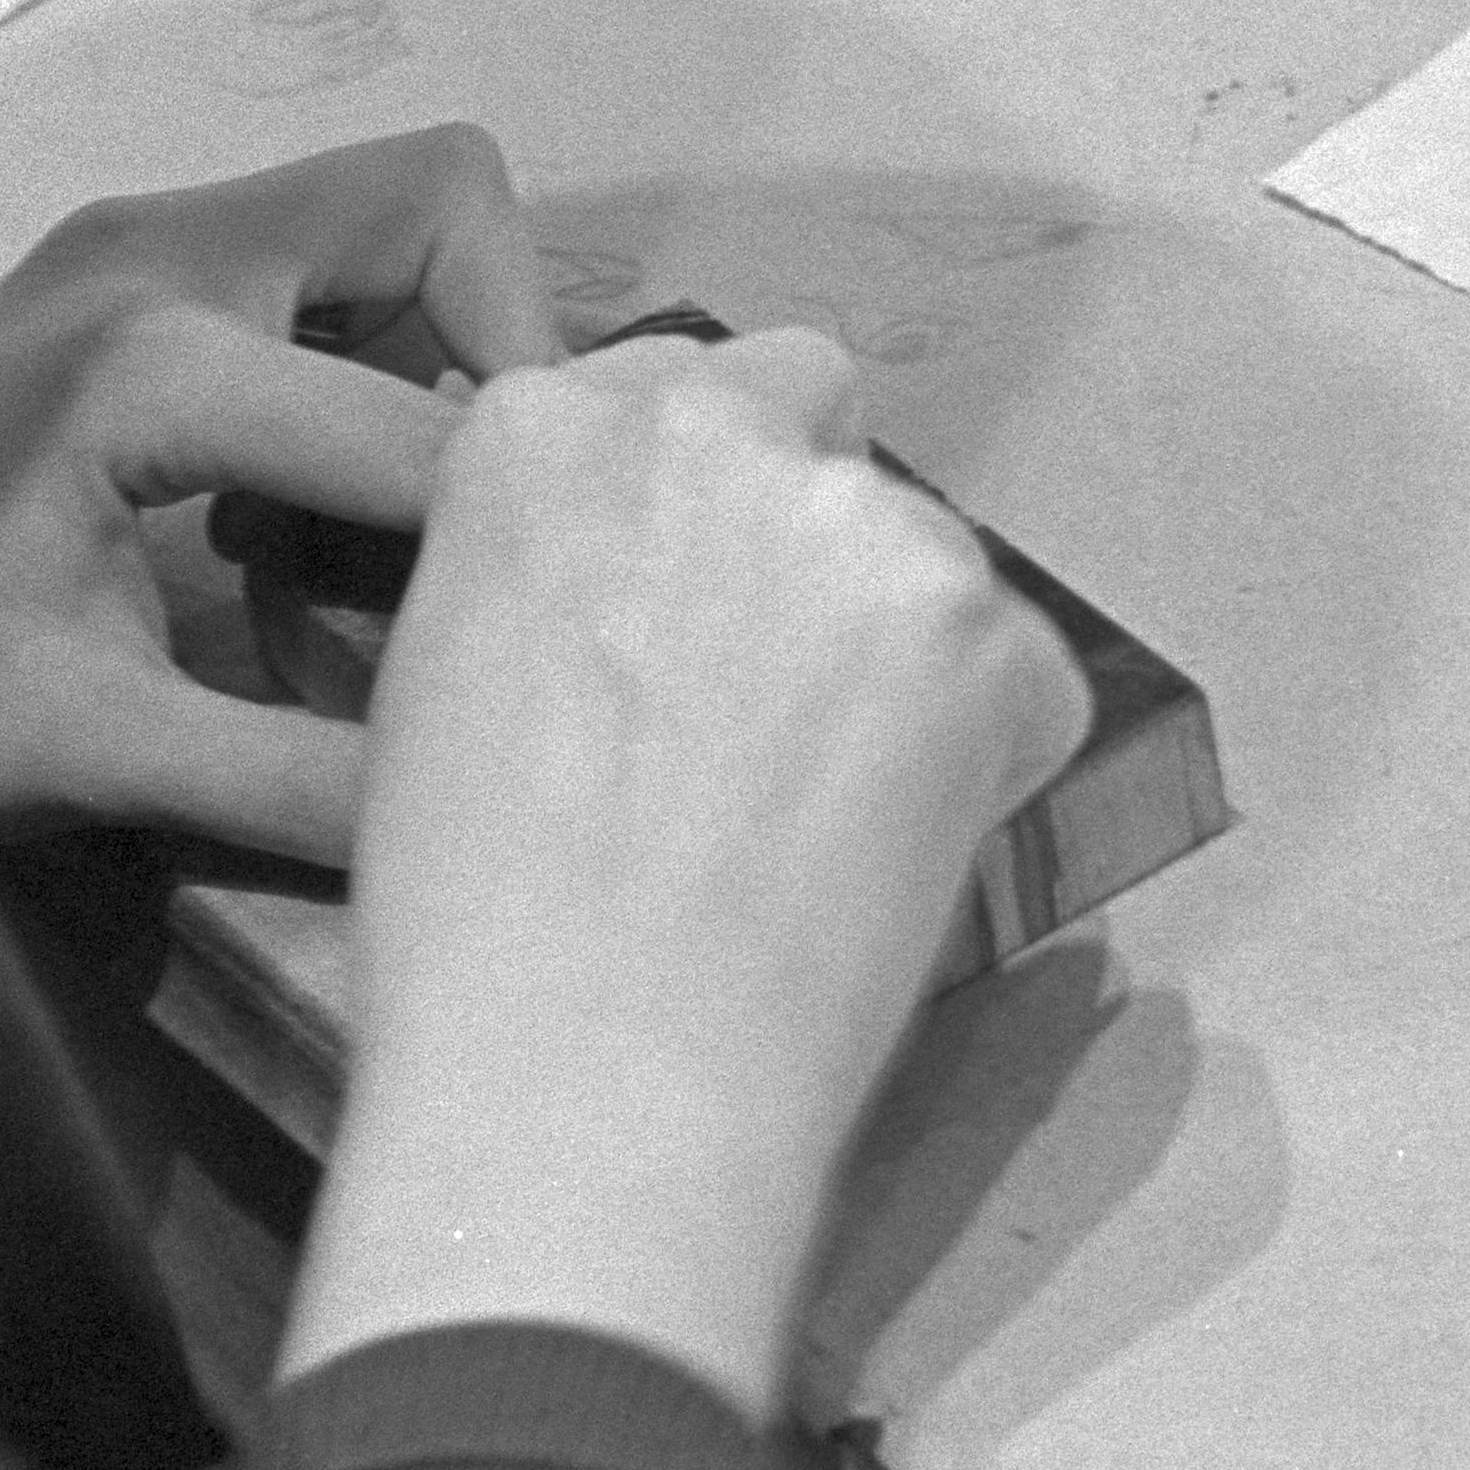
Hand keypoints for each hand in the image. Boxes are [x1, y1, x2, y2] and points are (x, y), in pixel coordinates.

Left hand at [0, 132, 560, 851]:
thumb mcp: (100, 747)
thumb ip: (299, 778)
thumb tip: (465, 816)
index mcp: (158, 358)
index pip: (428, 420)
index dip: (513, 523)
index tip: (553, 611)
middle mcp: (157, 255)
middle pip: (441, 202)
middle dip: (504, 352)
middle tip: (497, 511)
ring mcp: (130, 245)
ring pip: (383, 224)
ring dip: (425, 360)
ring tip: (382, 532)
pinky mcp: (112, 272)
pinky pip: (304, 267)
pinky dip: (346, 366)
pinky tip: (284, 523)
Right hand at [284, 329, 1091, 1419]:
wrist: (587, 1075)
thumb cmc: (481, 933)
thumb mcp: (445, 680)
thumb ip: (557, 572)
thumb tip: (646, 595)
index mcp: (539, 434)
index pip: (669, 394)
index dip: (691, 511)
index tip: (690, 603)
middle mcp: (704, 435)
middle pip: (811, 404)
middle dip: (806, 516)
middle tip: (778, 686)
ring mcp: (855, 523)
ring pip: (921, 550)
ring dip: (899, 650)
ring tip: (816, 822)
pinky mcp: (982, 630)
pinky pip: (1024, 676)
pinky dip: (988, 755)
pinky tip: (882, 860)